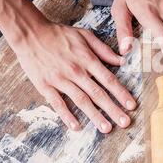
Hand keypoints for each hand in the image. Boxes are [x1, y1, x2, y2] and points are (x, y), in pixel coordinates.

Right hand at [12, 20, 136, 133]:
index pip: (109, 79)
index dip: (121, 93)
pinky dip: (66, 116)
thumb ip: (104, 50)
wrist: (30, 33)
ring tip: (106, 129)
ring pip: (81, 101)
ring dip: (94, 116)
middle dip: (113, 109)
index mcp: (87, 59)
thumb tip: (123, 60)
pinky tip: (76, 127)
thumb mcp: (85, 35)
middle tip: (125, 123)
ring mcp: (60, 80)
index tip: (132, 105)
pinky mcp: (45, 85)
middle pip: (98, 94)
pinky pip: (57, 103)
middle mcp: (76, 71)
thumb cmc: (59, 34)